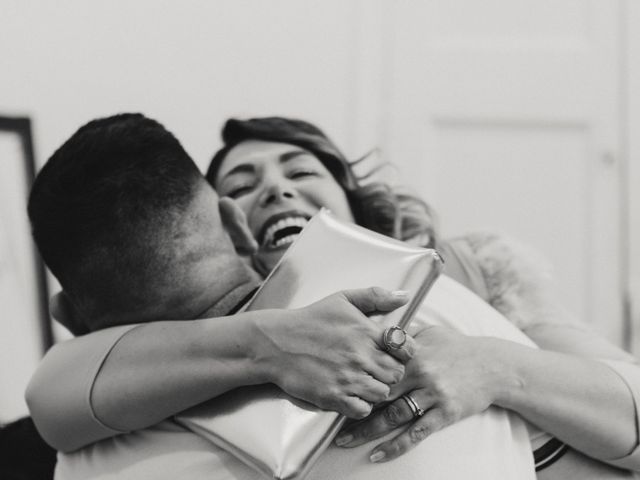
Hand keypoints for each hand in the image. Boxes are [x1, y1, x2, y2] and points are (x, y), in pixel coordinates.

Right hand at [253, 287, 415, 418]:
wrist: (276, 343)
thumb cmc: (310, 320)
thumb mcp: (342, 299)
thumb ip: (376, 296)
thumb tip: (405, 297)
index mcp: (366, 332)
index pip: (405, 349)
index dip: (403, 353)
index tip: (392, 353)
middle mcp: (360, 356)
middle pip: (396, 374)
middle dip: (389, 373)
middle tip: (375, 369)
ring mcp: (347, 378)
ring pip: (382, 394)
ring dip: (376, 390)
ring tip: (362, 381)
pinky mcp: (334, 396)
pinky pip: (363, 410)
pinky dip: (361, 405)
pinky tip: (351, 394)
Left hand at [335, 325, 513, 460]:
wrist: (493, 366)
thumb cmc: (458, 347)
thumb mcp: (431, 333)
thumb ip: (405, 336)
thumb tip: (381, 332)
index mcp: (412, 351)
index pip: (376, 362)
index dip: (354, 373)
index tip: (333, 380)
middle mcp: (420, 372)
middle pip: (378, 391)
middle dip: (353, 404)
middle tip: (328, 414)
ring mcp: (432, 394)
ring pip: (393, 415)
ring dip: (366, 430)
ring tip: (344, 440)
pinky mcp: (445, 413)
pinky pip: (416, 433)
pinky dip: (395, 446)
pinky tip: (377, 454)